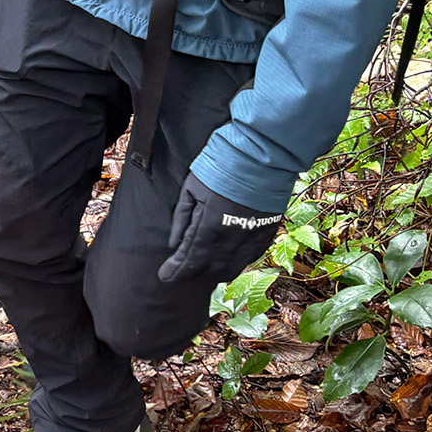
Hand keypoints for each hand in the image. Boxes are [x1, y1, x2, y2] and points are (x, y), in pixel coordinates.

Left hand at [158, 173, 281, 283]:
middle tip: (179, 271)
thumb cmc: (220, 167)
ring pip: (231, 269)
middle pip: (209, 269)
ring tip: (200, 269)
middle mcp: (232, 239)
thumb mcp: (191, 189)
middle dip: (192, 274)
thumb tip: (173, 245)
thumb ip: (181, 219)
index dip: (176, 271)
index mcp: (210, 227)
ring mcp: (252, 238)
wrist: (259, 155)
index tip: (164, 276)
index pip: (190, 260)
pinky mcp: (266, 234)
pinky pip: (249, 259)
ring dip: (213, 273)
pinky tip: (224, 261)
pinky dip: (234, 264)